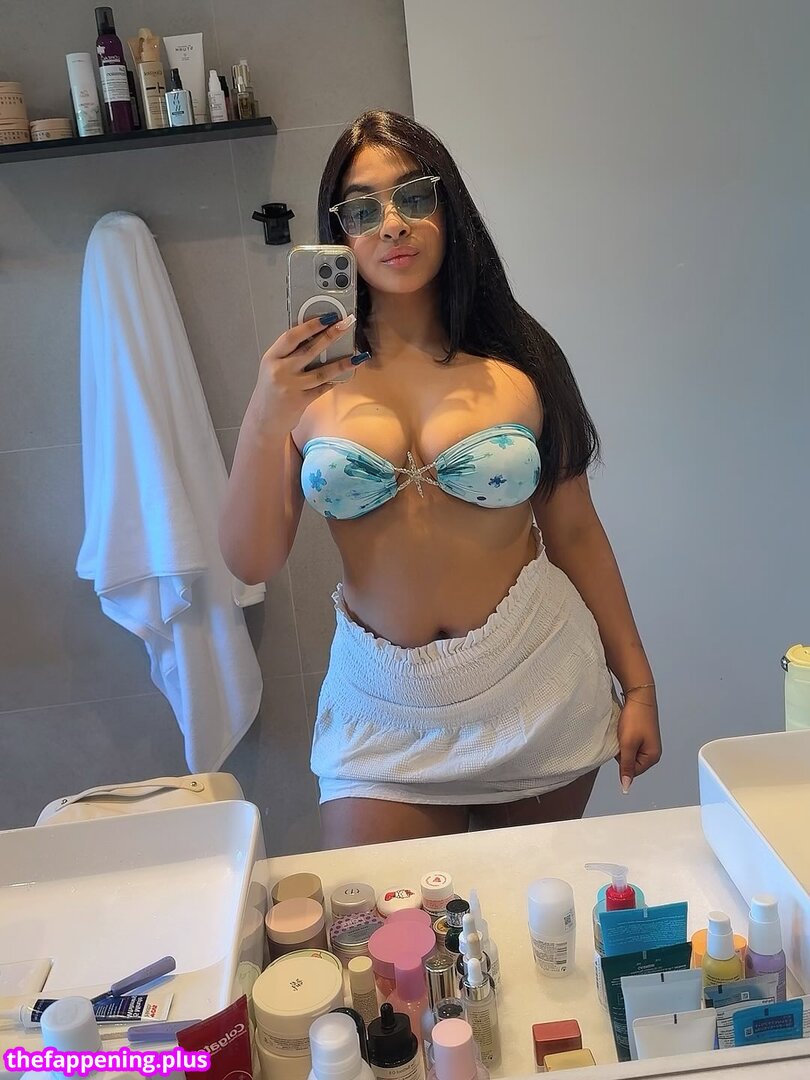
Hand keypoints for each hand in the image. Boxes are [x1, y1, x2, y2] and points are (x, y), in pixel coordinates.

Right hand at [255, 314, 364, 430]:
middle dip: (331, 335)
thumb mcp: (272, 367)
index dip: (310, 325)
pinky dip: (334, 381)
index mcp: (271, 358)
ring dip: (342, 363)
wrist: (263, 420)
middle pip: (310, 350)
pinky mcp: (302, 401)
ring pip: (322, 372)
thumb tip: (316, 335)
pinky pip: (323, 388)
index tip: (328, 316)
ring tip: (359, 355)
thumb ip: (288, 354)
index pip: (291, 337)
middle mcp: (280, 371)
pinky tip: (347, 374)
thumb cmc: (270, 389)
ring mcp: (292, 387)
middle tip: (347, 324)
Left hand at [615, 694, 661, 793]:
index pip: (632, 771)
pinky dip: (625, 737)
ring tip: (624, 731)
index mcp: (653, 757)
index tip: (621, 746)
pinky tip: (625, 728)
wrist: (638, 696)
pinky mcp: (643, 734)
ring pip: (629, 752)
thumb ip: (626, 766)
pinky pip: (631, 743)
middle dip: (623, 752)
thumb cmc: (634, 719)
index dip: (622, 760)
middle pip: (631, 762)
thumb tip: (626, 786)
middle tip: (622, 737)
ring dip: (623, 744)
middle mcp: (653, 751)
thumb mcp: (627, 744)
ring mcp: (649, 742)